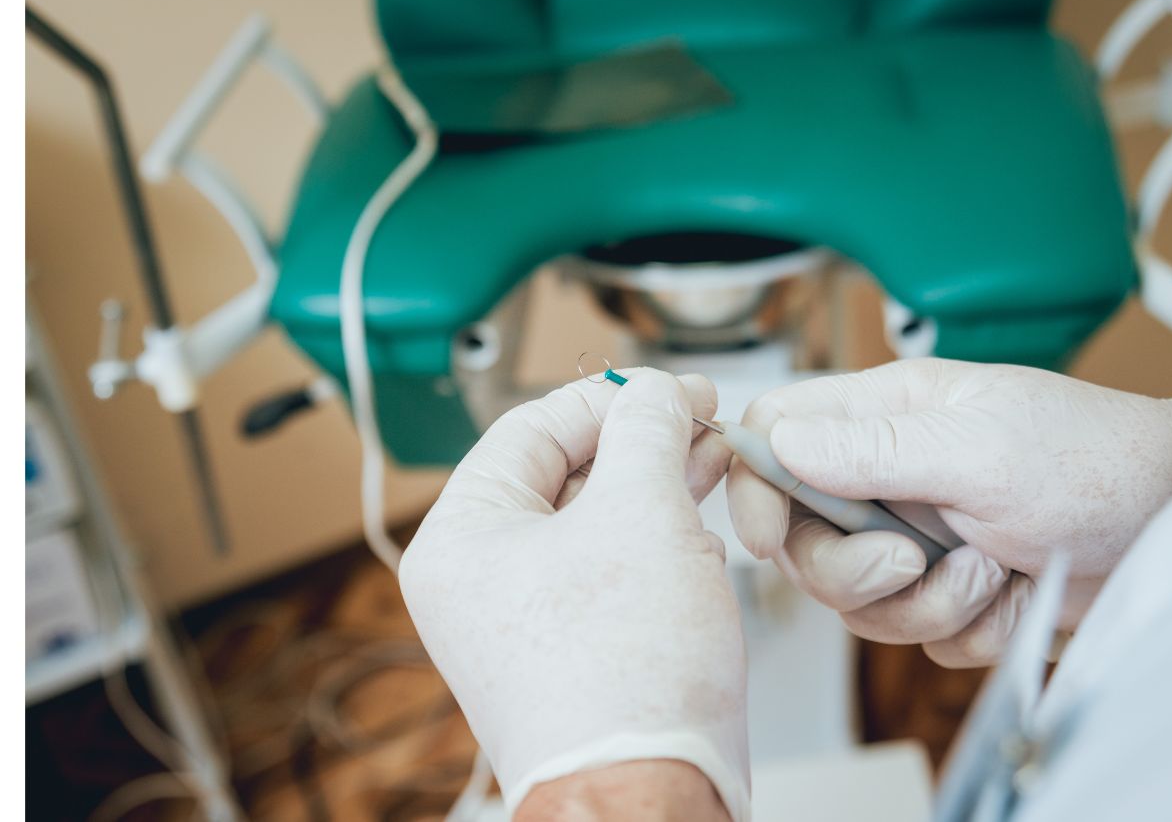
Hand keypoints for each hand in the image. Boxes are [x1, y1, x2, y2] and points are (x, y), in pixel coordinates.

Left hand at [400, 370, 748, 819]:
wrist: (649, 790)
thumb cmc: (625, 676)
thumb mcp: (641, 511)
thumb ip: (646, 429)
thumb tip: (654, 393)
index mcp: (461, 536)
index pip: (531, 427)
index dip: (611, 397)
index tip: (671, 388)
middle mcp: (479, 578)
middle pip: (562, 472)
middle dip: (641, 442)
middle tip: (699, 419)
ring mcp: (522, 618)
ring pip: (592, 520)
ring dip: (655, 486)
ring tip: (710, 460)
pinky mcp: (567, 648)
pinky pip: (606, 568)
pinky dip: (653, 540)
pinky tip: (699, 527)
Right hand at [726, 359, 1171, 666]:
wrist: (1167, 528)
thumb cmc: (1093, 462)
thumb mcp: (980, 450)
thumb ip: (875, 447)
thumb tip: (781, 440)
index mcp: (885, 414)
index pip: (774, 435)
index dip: (753, 487)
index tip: (767, 536)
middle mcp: (886, 473)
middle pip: (803, 537)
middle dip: (852, 570)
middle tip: (911, 562)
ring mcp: (913, 532)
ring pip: (855, 597)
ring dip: (923, 603)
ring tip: (990, 570)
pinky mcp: (943, 585)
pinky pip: (912, 629)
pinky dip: (963, 625)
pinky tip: (1010, 591)